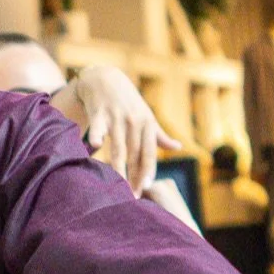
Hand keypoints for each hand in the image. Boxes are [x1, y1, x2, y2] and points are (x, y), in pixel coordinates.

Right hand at [51, 66, 180, 194]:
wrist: (105, 77)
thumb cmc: (128, 101)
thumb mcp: (146, 115)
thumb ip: (159, 135)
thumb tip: (177, 148)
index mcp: (147, 123)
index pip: (149, 152)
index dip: (148, 170)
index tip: (145, 188)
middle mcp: (134, 121)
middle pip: (134, 154)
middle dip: (133, 176)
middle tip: (130, 196)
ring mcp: (117, 116)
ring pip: (118, 147)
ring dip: (118, 167)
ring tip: (116, 186)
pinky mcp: (99, 112)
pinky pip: (98, 126)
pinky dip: (97, 134)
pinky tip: (96, 146)